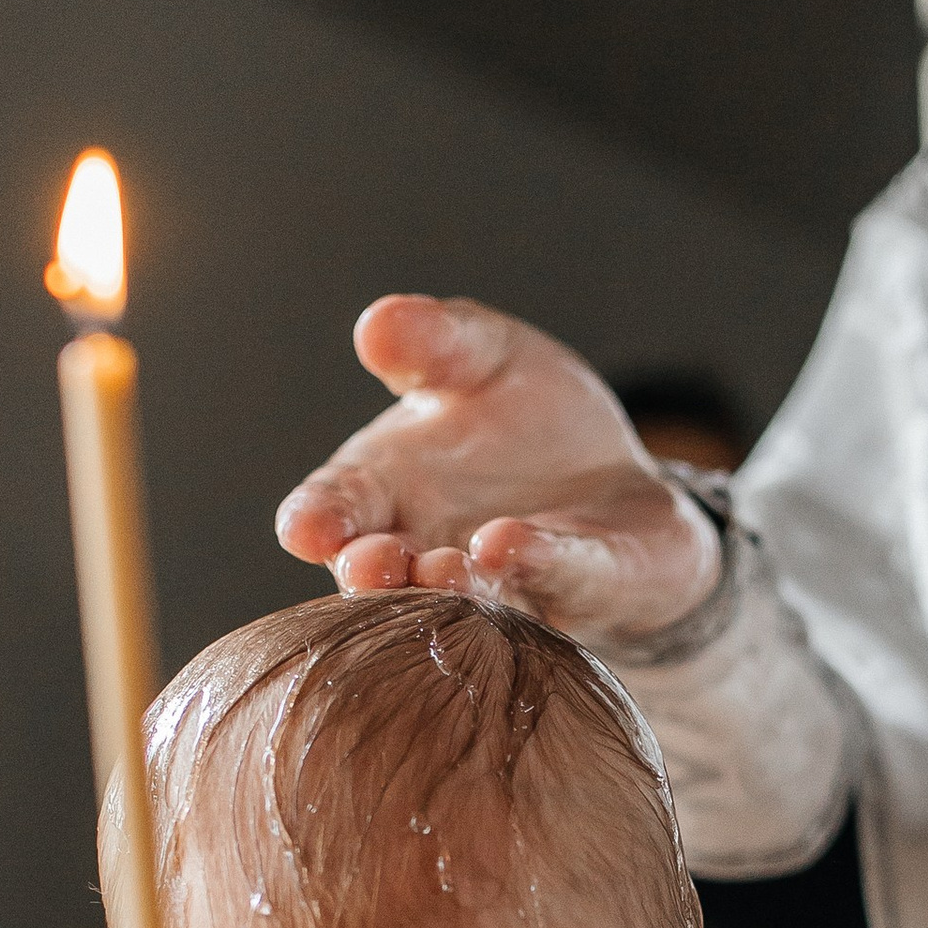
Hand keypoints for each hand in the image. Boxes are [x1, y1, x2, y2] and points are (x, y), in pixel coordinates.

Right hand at [276, 296, 721, 644]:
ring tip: (447, 567)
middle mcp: (429, 555)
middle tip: (370, 564)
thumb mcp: (482, 357)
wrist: (620, 481)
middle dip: (374, 573)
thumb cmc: (528, 423)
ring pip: (469, 602)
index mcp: (384, 494)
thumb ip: (433, 343)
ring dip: (453, 589)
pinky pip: (563, 582)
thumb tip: (378, 325)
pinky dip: (541, 566)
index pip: (334, 512)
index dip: (316, 521)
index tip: (308, 529)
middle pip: (385, 578)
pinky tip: (514, 543)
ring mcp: (505, 590)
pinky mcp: (585, 593)